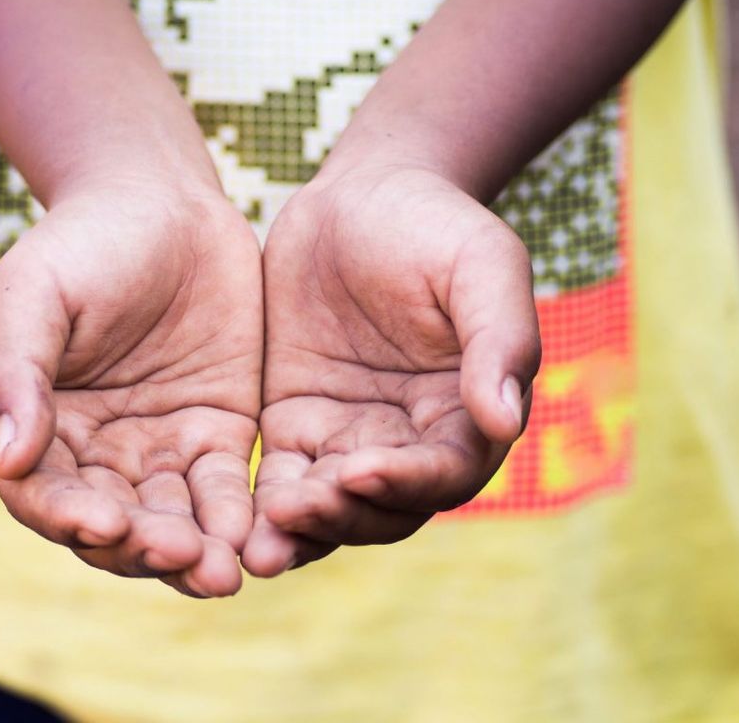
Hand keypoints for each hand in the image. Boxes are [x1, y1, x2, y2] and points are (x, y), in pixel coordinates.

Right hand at [0, 176, 261, 597]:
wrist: (162, 201)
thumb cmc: (83, 243)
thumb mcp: (33, 294)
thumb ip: (14, 371)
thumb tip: (10, 458)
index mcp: (40, 431)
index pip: (46, 497)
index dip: (70, 519)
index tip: (101, 525)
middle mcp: (98, 456)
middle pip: (115, 525)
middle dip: (145, 549)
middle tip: (182, 558)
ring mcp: (160, 451)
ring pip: (174, 521)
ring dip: (196, 551)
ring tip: (225, 572)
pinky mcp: (217, 436)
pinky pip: (226, 489)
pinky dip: (238, 516)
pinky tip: (259, 535)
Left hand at [243, 165, 540, 576]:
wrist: (362, 193)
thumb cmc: (435, 224)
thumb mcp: (481, 265)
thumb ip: (499, 339)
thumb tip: (505, 420)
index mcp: (466, 413)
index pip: (445, 472)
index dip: (406, 481)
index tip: (358, 471)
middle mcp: (411, 440)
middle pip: (383, 508)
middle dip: (341, 517)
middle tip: (292, 511)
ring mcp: (350, 437)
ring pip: (330, 508)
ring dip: (300, 531)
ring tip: (259, 545)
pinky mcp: (296, 425)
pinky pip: (281, 479)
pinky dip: (261, 509)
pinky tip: (232, 522)